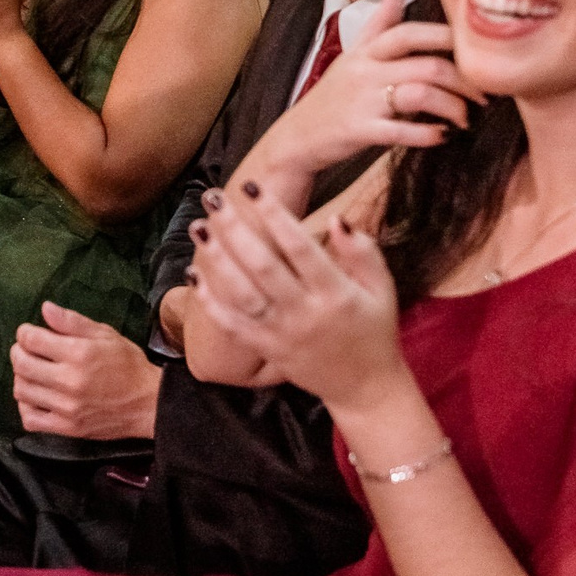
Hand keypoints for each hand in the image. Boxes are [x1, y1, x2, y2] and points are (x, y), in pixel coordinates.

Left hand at [11, 303, 161, 438]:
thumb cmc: (128, 364)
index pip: (31, 340)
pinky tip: (36, 397)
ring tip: (33, 372)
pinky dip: (26, 406)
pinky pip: (30, 419)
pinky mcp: (67, 428)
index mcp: (79, 353)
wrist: (148, 404)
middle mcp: (69, 381)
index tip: (29, 333)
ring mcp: (66, 407)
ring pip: (22, 391)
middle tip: (26, 350)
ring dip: (21, 378)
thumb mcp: (105, 334)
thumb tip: (45, 308)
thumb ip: (72, 321)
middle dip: (18, 352)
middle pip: (22, 365)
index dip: (25, 333)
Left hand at [186, 178, 407, 410]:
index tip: (252, 187)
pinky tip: (193, 273)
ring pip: (241, 294)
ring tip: (198, 228)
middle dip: (235, 229)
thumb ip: (363, 252)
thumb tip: (337, 218)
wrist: (364, 387)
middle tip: (213, 197)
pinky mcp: (265, 350)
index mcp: (335, 293)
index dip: (274, 215)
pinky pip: (232, 325)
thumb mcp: (382, 288)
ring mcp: (281, 334)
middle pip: (262, 266)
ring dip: (216, 260)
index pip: (300, 247)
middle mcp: (304, 313)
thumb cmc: (374, 328)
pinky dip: (209, 302)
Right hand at [270, 2, 483, 177]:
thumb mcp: (352, 55)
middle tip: (483, 96)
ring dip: (452, 108)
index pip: (409, 33)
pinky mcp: (359, 131)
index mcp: (367, 51)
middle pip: (427, 66)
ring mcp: (362, 101)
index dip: (446, 38)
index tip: (474, 49)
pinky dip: (427, 135)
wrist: (297, 138)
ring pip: (420, 96)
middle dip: (463, 81)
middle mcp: (365, 71)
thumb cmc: (332, 97)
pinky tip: (441, 137)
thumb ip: (378, 24)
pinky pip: (402, 131)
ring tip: (464, 119)